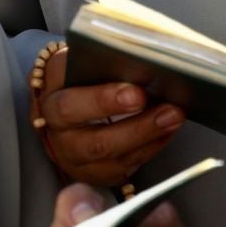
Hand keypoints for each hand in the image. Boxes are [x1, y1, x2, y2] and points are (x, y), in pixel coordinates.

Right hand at [34, 46, 182, 186]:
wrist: (61, 98)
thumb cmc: (78, 71)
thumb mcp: (79, 58)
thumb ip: (102, 56)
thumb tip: (146, 55)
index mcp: (50, 98)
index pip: (70, 104)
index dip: (103, 100)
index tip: (138, 92)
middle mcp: (56, 132)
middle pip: (94, 139)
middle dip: (136, 127)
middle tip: (169, 110)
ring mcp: (73, 156)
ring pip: (111, 157)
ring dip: (148, 137)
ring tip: (175, 117)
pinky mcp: (91, 172)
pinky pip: (122, 167)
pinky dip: (149, 149)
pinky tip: (168, 131)